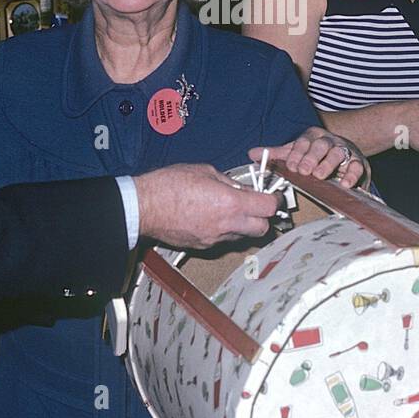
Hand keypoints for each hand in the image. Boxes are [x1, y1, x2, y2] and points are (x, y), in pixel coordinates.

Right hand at [134, 163, 276, 249]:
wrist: (144, 207)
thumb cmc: (169, 184)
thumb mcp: (205, 171)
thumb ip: (229, 182)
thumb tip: (242, 189)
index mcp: (230, 203)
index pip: (268, 209)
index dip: (274, 201)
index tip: (271, 196)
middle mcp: (226, 225)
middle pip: (262, 229)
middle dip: (263, 217)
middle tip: (255, 205)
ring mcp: (215, 239)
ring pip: (242, 236)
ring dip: (243, 224)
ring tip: (228, 209)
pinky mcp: (203, 246)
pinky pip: (223, 240)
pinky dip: (224, 230)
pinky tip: (210, 217)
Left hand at [249, 127, 366, 187]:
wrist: (345, 149)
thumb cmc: (315, 153)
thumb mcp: (296, 151)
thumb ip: (277, 154)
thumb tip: (252, 154)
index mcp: (312, 137)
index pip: (303, 142)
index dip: (297, 154)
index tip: (291, 166)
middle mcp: (329, 141)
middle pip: (320, 145)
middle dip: (311, 158)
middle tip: (305, 171)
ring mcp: (344, 151)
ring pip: (338, 153)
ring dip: (329, 165)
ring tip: (320, 176)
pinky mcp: (358, 162)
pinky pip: (357, 166)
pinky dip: (351, 174)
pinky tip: (344, 184)